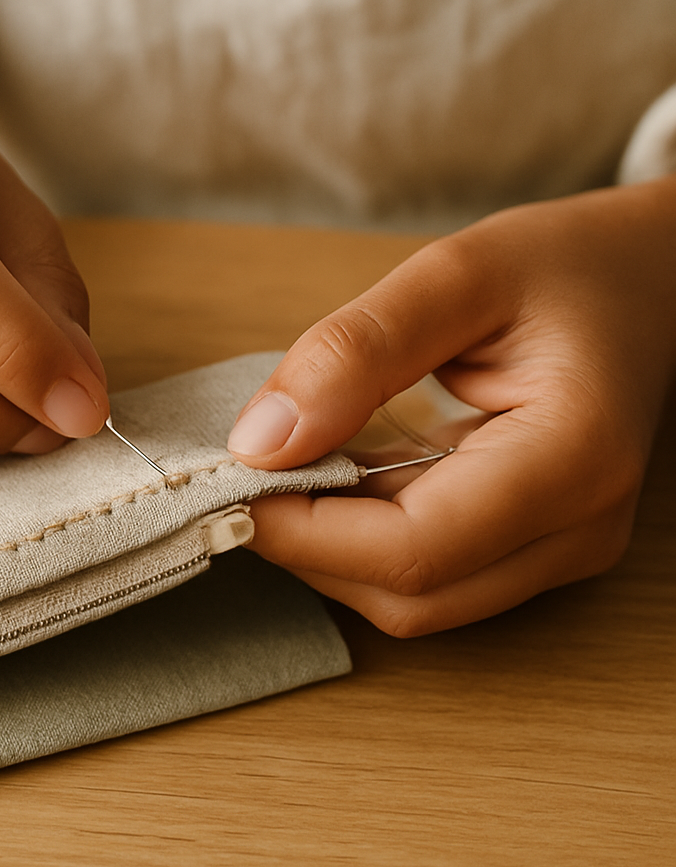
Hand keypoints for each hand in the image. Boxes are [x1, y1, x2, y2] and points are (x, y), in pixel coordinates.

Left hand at [228, 177, 675, 635]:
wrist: (650, 282)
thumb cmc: (568, 266)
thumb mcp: (457, 275)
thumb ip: (356, 353)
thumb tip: (260, 440)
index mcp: (572, 458)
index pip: (415, 549)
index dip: (306, 531)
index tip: (232, 478)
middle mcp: (576, 529)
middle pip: (410, 595)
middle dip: (310, 548)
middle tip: (246, 473)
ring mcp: (559, 549)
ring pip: (414, 600)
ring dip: (332, 549)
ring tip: (290, 466)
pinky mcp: (534, 546)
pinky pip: (430, 571)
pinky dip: (363, 537)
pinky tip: (337, 474)